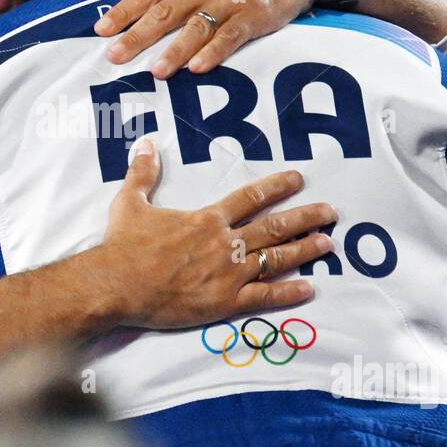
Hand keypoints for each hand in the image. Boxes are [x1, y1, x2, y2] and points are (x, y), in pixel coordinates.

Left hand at [93, 0, 343, 78]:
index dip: (123, 11)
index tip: (100, 30)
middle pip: (165, 12)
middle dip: (138, 35)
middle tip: (115, 57)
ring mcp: (230, 1)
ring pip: (197, 27)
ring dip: (176, 50)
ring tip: (156, 71)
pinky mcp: (254, 17)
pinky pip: (231, 36)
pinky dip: (215, 52)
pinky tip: (199, 69)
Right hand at [94, 138, 335, 328]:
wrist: (116, 284)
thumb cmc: (122, 245)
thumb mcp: (130, 202)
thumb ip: (143, 173)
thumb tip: (146, 143)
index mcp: (207, 220)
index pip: (250, 198)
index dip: (277, 187)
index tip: (298, 179)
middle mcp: (224, 244)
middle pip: (273, 227)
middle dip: (305, 217)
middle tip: (330, 212)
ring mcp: (228, 274)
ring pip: (276, 259)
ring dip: (304, 250)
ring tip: (328, 244)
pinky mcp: (224, 303)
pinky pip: (264, 297)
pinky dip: (289, 292)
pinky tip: (310, 288)